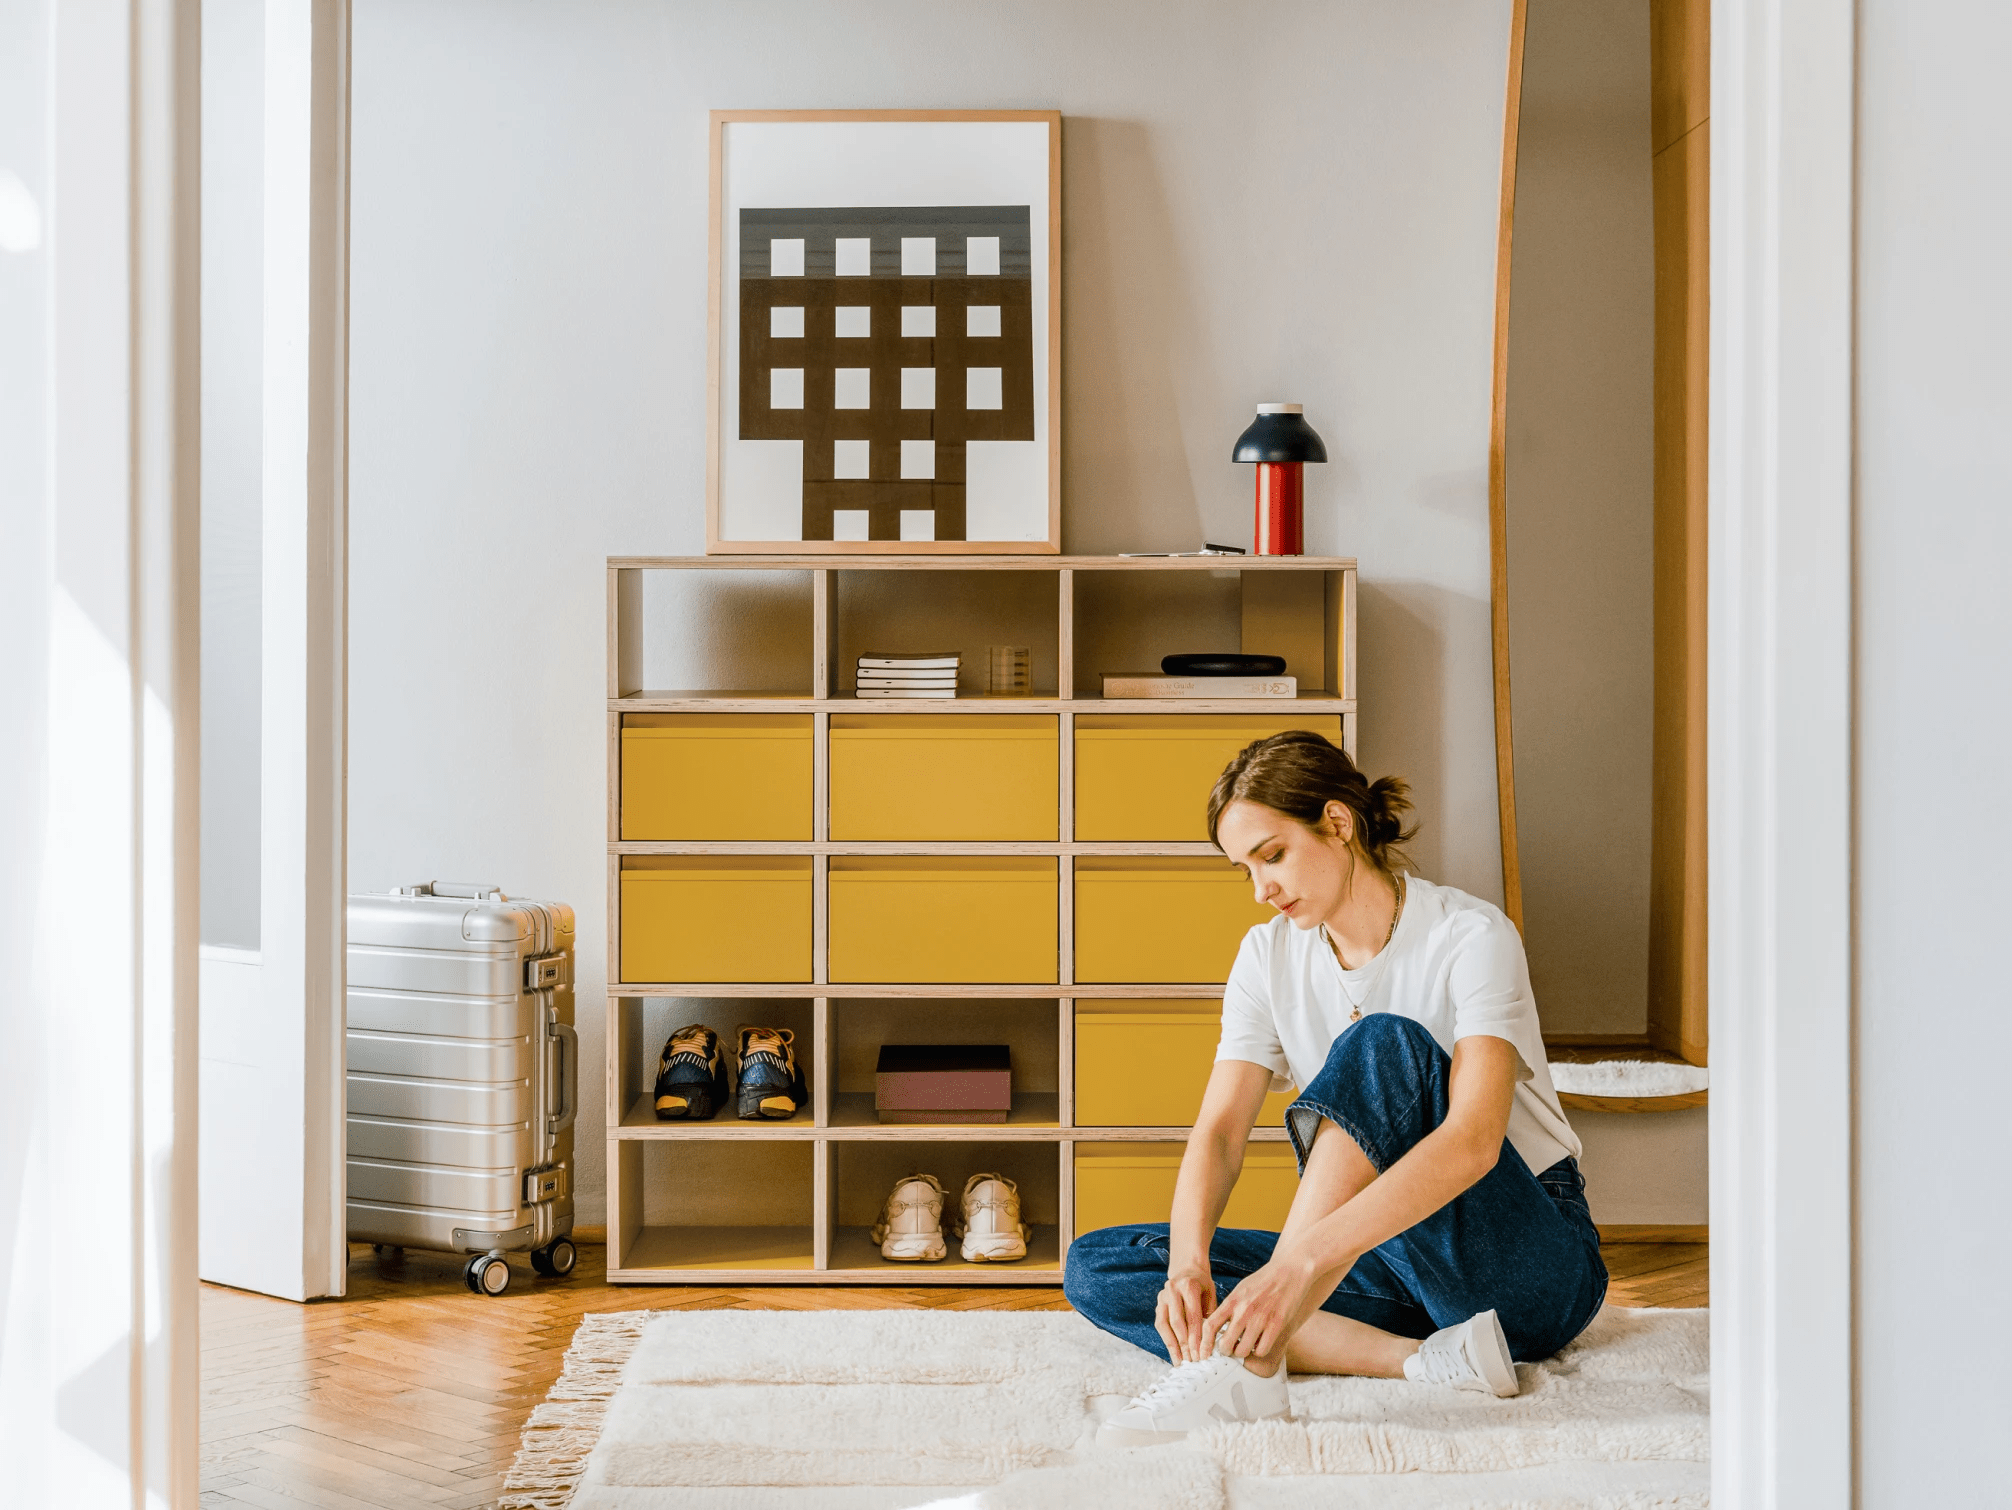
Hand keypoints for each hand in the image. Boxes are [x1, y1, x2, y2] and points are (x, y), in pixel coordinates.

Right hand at [1155, 1264, 1217, 1362]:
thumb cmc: (1202, 1285)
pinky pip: (1160, 1325)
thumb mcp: (1211, 1295)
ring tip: (1182, 1362)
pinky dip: (1167, 1340)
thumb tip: (1211, 1343)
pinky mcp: (1158, 1304)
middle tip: (1193, 1361)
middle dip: (1185, 1345)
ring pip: (1165, 1325)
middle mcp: (1172, 1290)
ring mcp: (1162, 1296)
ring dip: (1173, 1346)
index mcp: (1189, 1285)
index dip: (1196, 1338)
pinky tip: (1174, 1353)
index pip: (1193, 1317)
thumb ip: (1210, 1315)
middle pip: (1178, 1322)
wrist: (1187, 1269)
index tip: (1202, 1354)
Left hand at [1210, 1248, 1321, 1366]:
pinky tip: (1261, 1343)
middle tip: (1231, 1349)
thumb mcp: (1240, 1290)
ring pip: (1243, 1351)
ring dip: (1243, 1352)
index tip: (1204, 1353)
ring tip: (1247, 1346)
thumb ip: (1230, 1308)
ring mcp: (1260, 1318)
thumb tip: (1217, 1329)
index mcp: (1232, 1300)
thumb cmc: (1264, 1282)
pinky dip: (1259, 1351)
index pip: (1210, 1326)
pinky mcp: (1277, 1324)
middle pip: (1225, 1344)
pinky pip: (1262, 1350)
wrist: (1289, 1270)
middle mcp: (1244, 1310)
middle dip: (1226, 1351)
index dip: (1204, 1343)